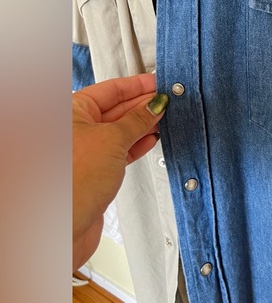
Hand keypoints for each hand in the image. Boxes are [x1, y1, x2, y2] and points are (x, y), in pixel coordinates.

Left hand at [73, 73, 168, 269]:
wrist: (62, 230)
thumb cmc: (72, 182)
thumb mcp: (113, 139)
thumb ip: (138, 119)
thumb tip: (155, 104)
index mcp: (72, 110)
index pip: (111, 88)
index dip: (138, 85)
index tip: (159, 83)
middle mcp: (75, 128)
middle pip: (116, 108)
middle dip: (143, 104)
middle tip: (167, 100)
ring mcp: (85, 150)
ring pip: (120, 129)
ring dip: (143, 124)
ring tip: (164, 117)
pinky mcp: (95, 171)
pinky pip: (120, 149)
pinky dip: (137, 143)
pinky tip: (151, 138)